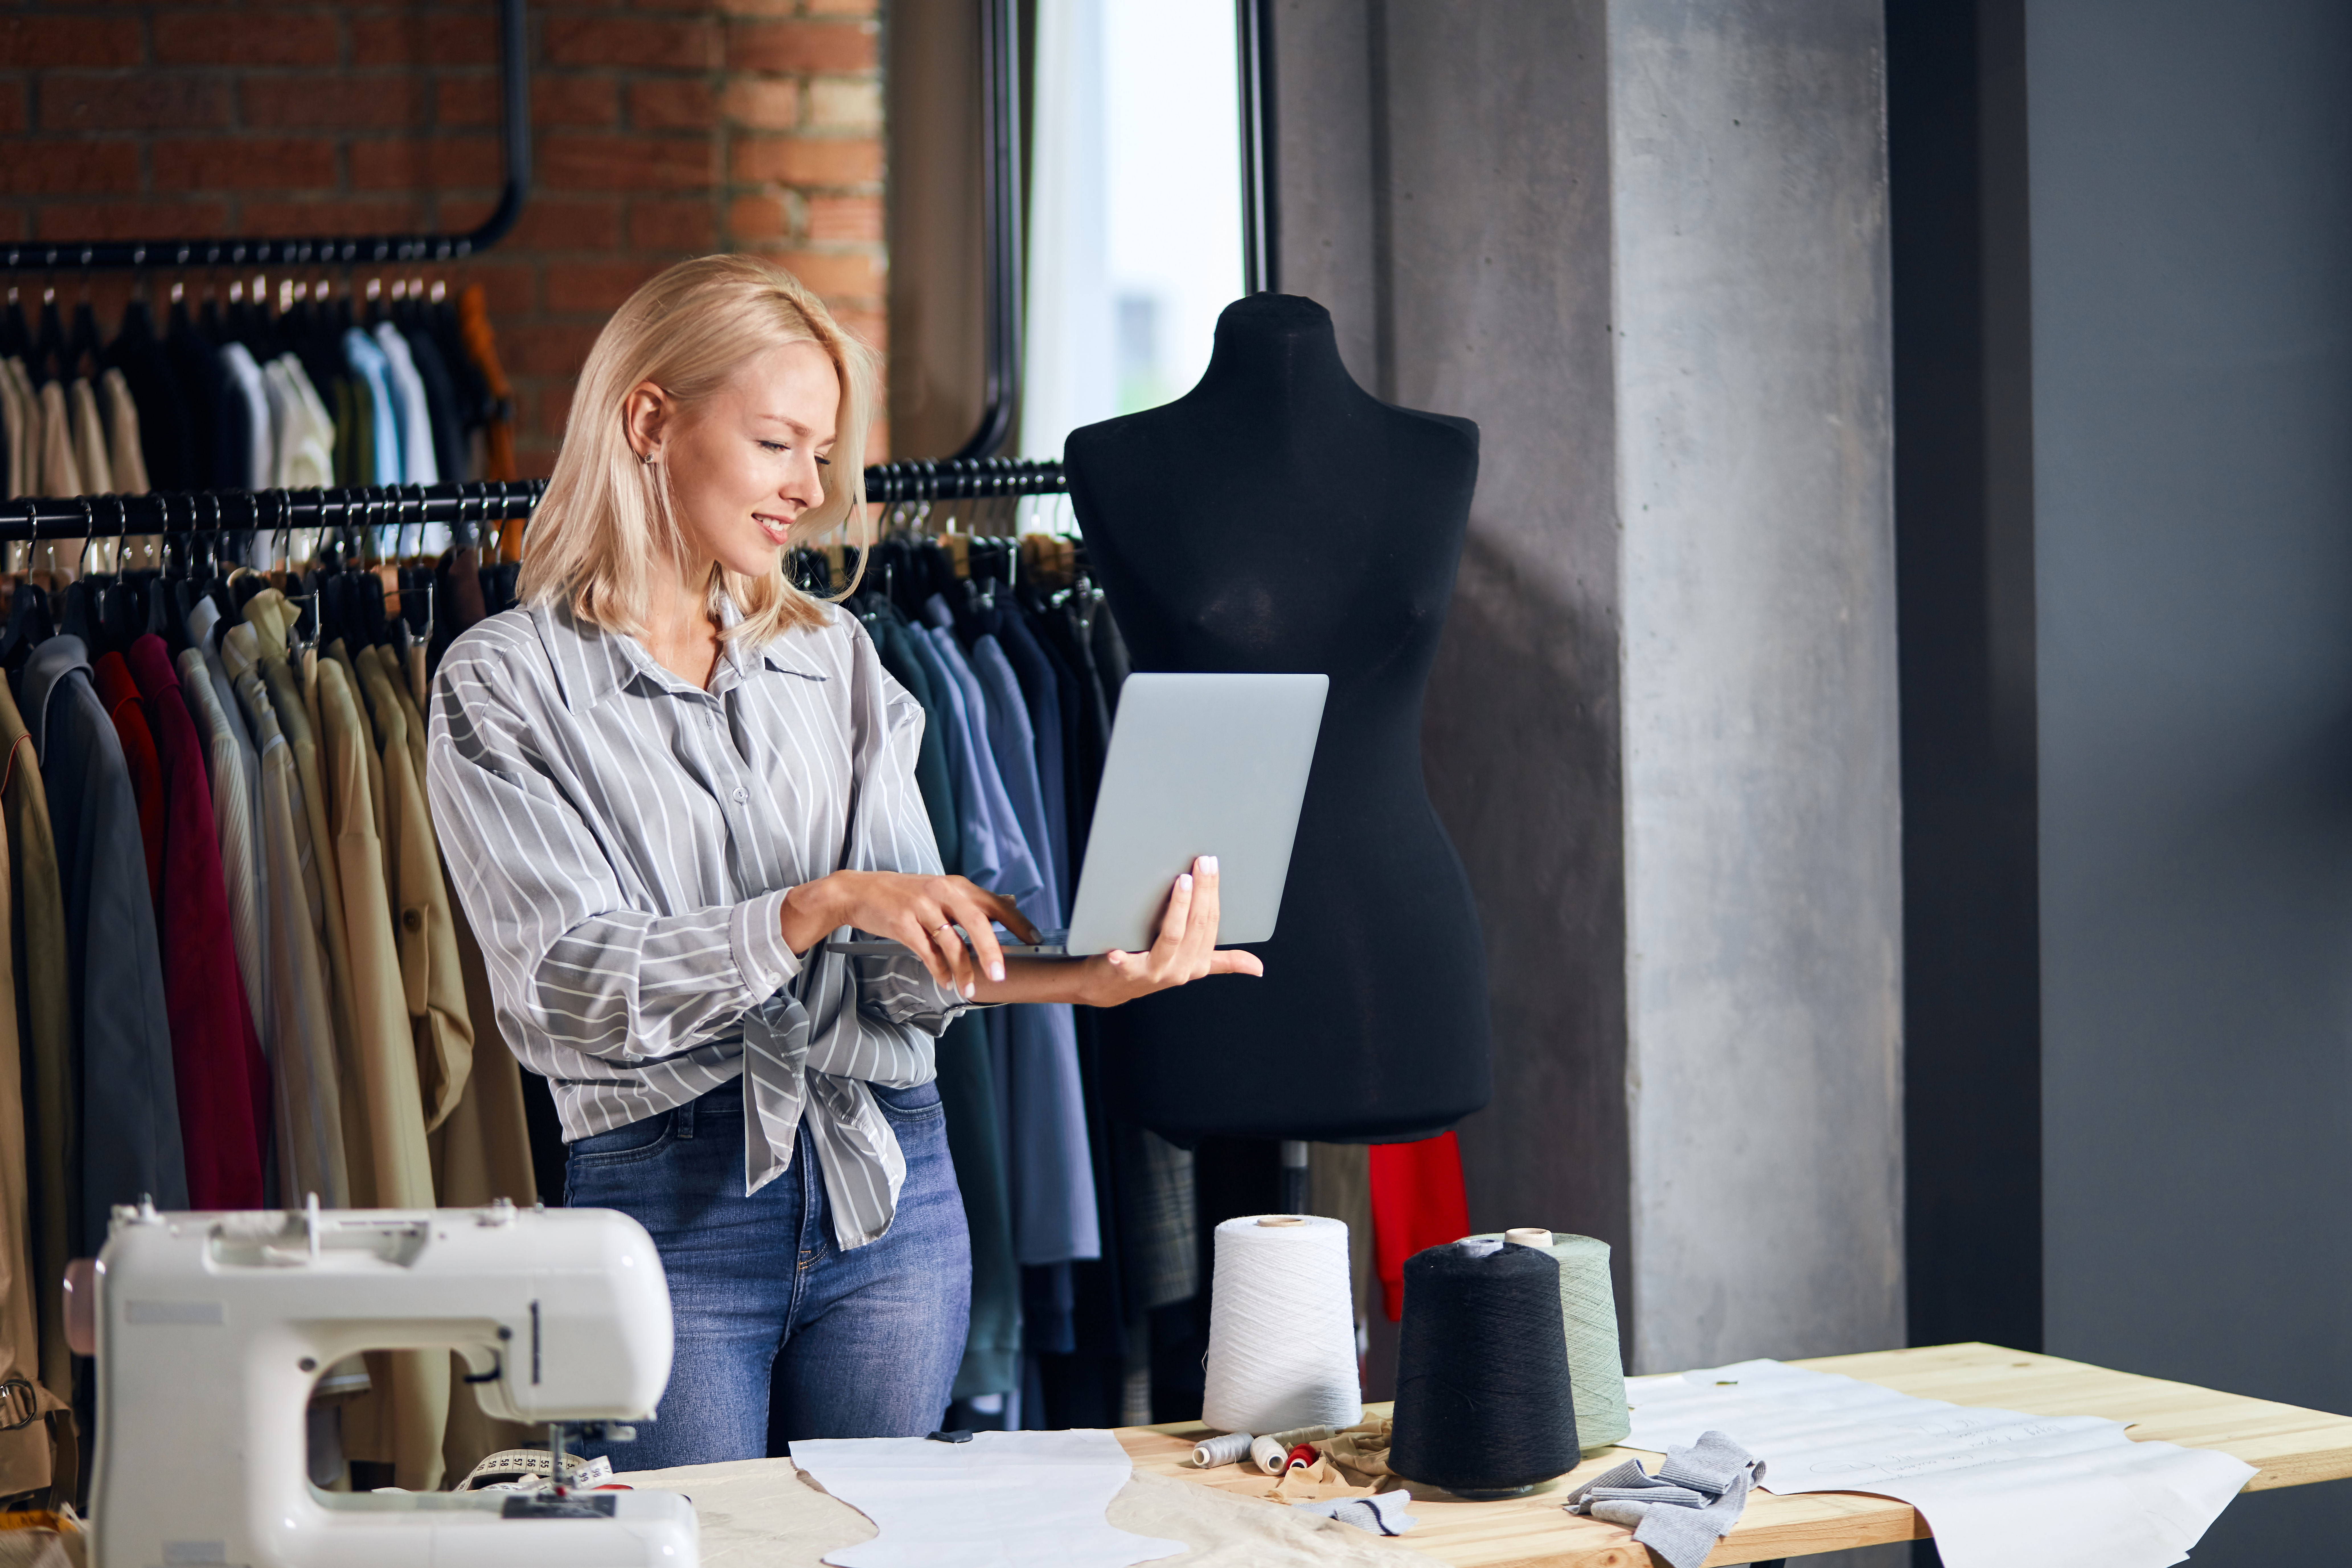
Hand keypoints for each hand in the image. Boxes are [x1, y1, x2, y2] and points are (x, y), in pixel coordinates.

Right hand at [782, 871, 1039, 999]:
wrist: (860, 892)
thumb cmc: (905, 896)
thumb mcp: (940, 892)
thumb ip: (971, 903)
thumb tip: (1008, 906)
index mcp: (956, 886)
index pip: (994, 903)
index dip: (1017, 922)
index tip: (1034, 940)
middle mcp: (942, 892)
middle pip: (976, 920)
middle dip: (991, 950)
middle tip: (1001, 974)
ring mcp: (921, 906)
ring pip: (950, 941)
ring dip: (962, 969)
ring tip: (970, 989)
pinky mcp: (902, 922)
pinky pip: (926, 951)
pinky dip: (938, 969)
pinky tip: (945, 981)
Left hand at [1077, 856, 1264, 1006]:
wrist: (1110, 988)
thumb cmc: (1149, 967)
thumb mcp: (1190, 964)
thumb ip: (1223, 962)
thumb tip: (1259, 967)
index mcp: (1198, 964)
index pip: (1211, 924)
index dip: (1213, 894)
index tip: (1211, 865)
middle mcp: (1180, 970)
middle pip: (1196, 926)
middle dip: (1202, 891)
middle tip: (1202, 862)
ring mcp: (1155, 973)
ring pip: (1172, 937)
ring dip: (1179, 908)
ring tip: (1182, 881)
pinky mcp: (1127, 975)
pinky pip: (1128, 964)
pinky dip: (1124, 958)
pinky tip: (1118, 949)